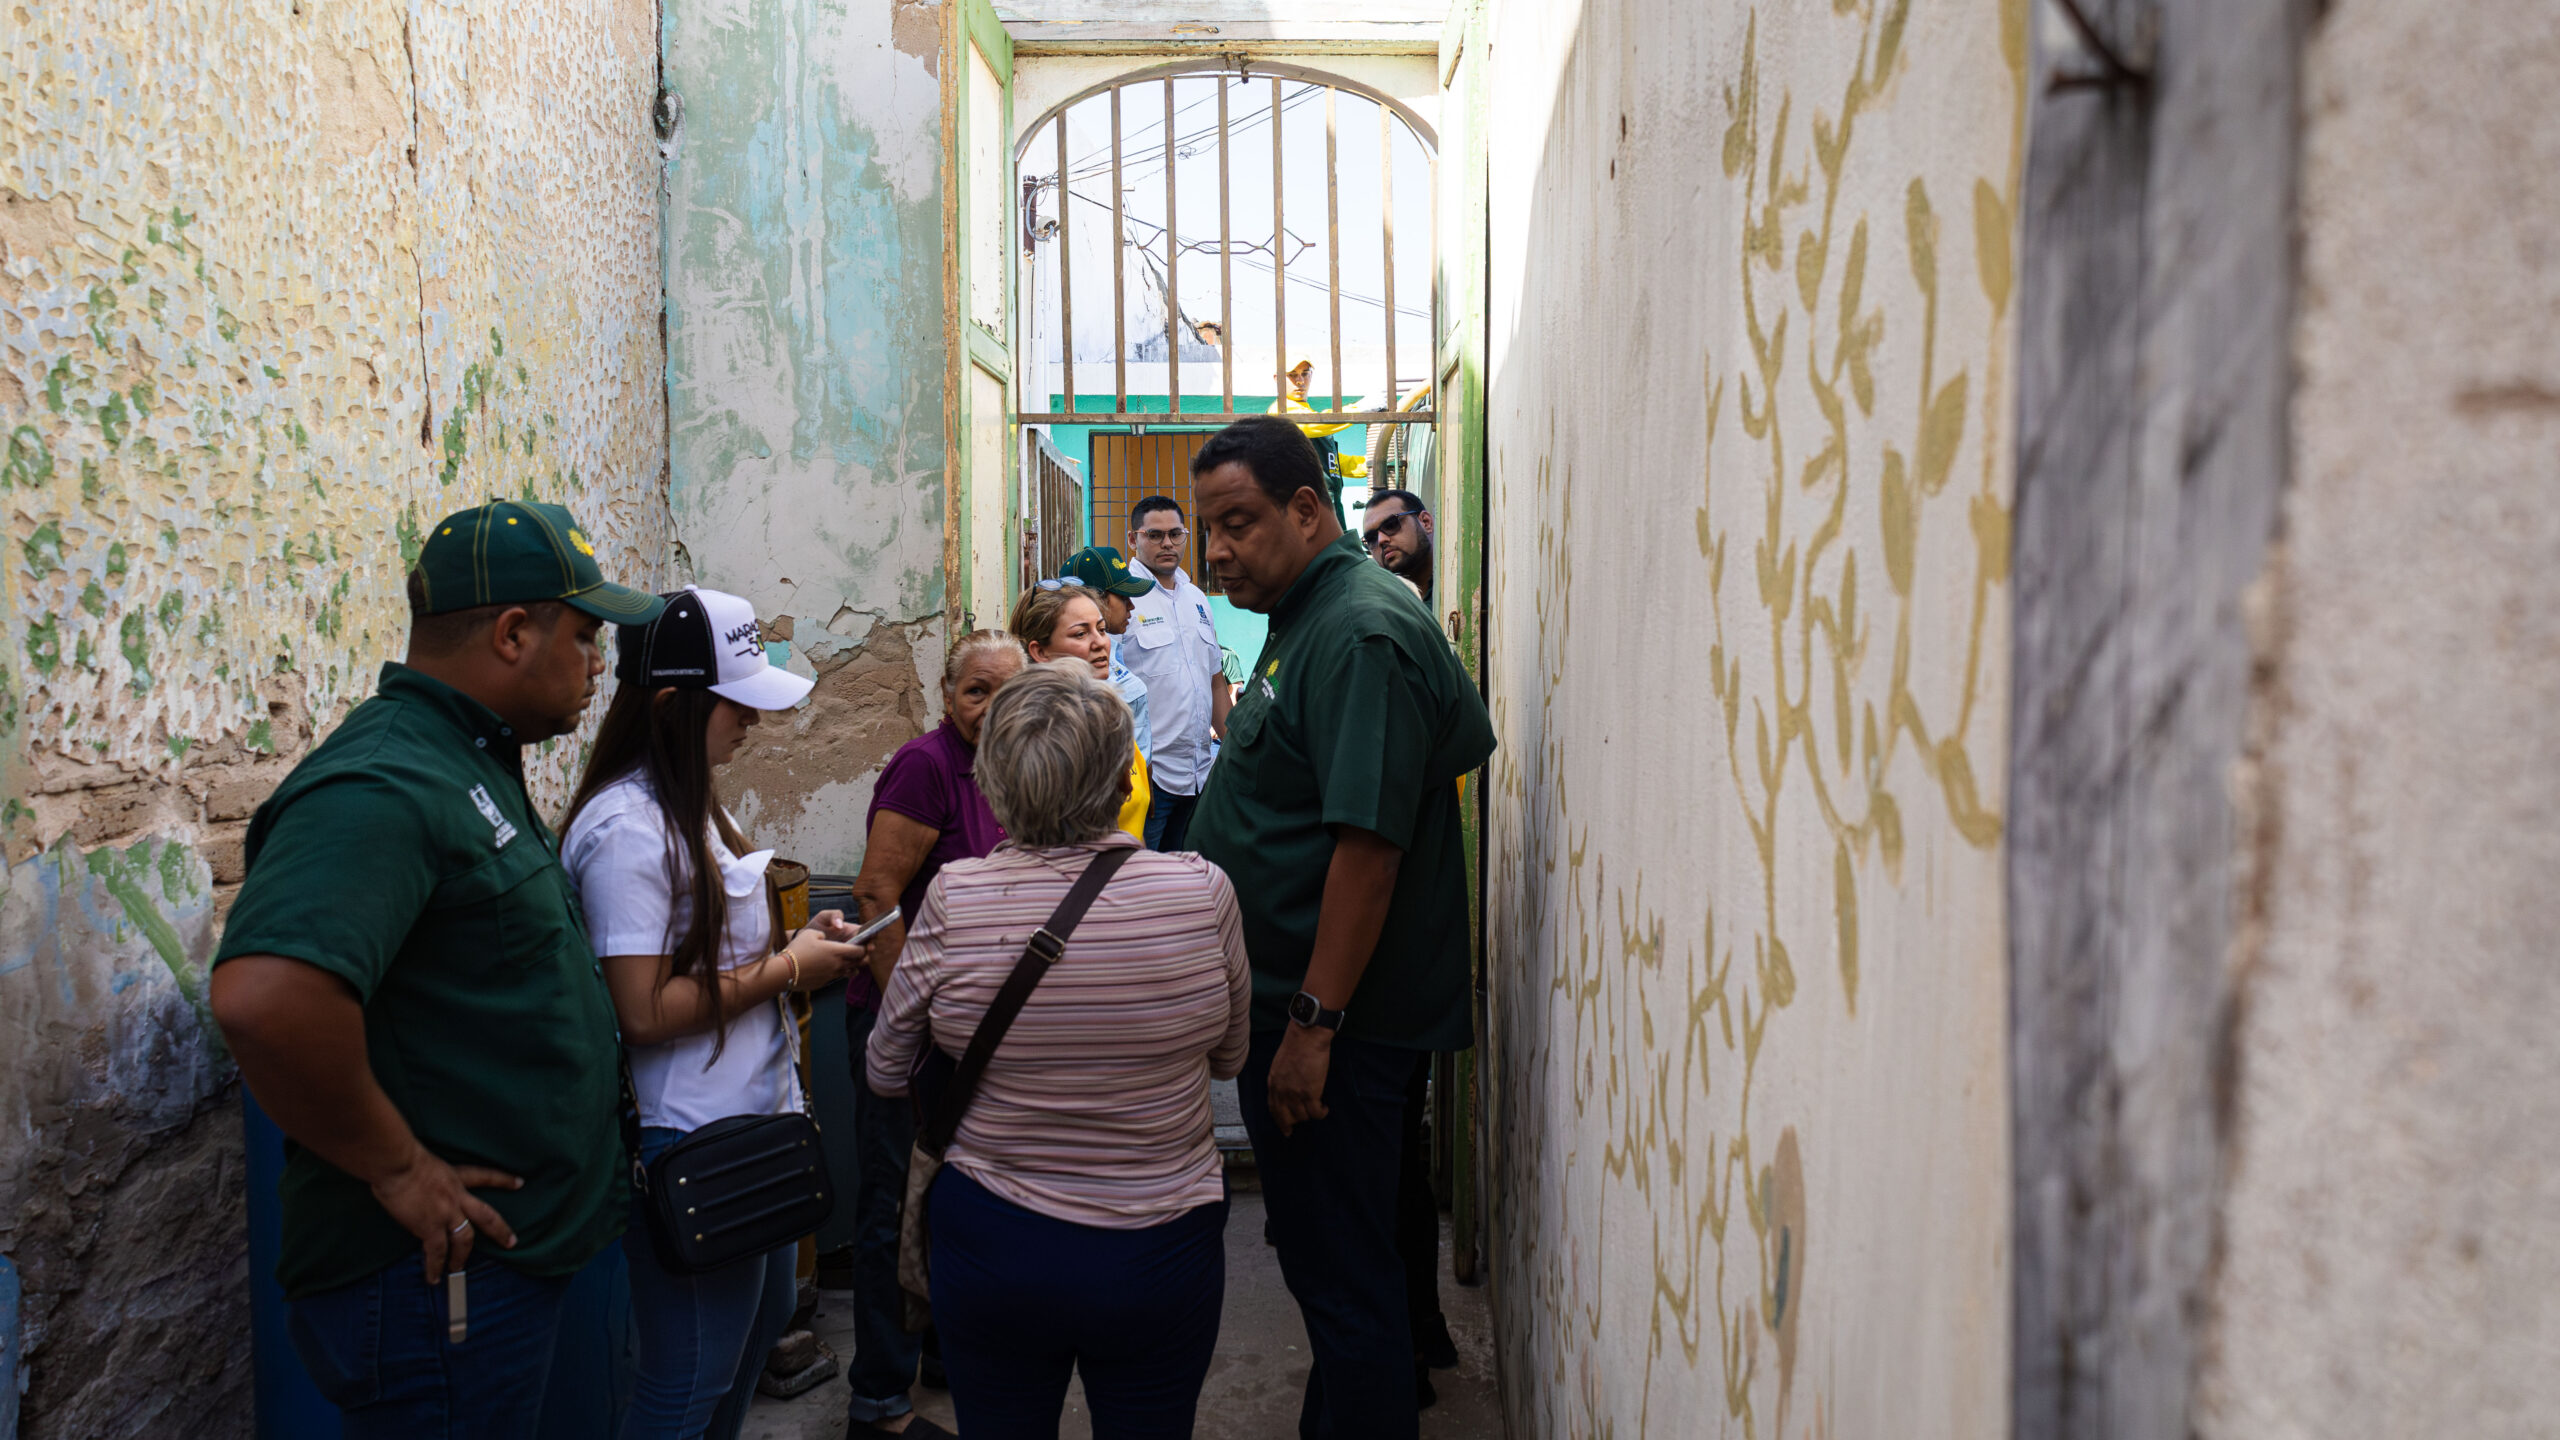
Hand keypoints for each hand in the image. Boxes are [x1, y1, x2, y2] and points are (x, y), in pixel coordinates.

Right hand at [369, 1146, 521, 1284]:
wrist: (397, 1164)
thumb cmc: (400, 1158)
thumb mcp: (425, 1162)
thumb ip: (428, 1176)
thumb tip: (416, 1185)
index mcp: (455, 1176)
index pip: (485, 1176)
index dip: (503, 1180)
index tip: (519, 1183)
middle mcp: (457, 1196)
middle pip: (486, 1216)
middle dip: (500, 1230)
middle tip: (511, 1242)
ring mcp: (446, 1213)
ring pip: (464, 1240)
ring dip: (461, 1257)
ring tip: (457, 1268)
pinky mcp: (430, 1227)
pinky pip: (436, 1253)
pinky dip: (435, 1267)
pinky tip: (434, 1277)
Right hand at [782, 911, 866, 990]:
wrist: (784, 971)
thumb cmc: (797, 949)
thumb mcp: (810, 933)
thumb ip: (822, 934)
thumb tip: (824, 938)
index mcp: (837, 951)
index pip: (860, 951)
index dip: (865, 947)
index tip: (865, 944)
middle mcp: (838, 965)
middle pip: (858, 963)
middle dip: (862, 957)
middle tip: (861, 953)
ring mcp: (831, 975)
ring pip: (850, 972)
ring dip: (853, 966)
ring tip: (850, 962)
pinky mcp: (824, 983)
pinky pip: (836, 977)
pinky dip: (838, 973)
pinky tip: (831, 968)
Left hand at [1265, 1023, 1333, 1135]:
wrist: (1306, 1037)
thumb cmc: (1297, 1045)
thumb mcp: (1280, 1064)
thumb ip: (1281, 1079)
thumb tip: (1287, 1090)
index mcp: (1273, 1083)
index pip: (1274, 1109)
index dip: (1280, 1121)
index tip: (1285, 1130)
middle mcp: (1281, 1091)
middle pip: (1286, 1117)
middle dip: (1294, 1123)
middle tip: (1301, 1126)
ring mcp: (1295, 1094)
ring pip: (1303, 1117)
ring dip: (1310, 1115)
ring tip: (1318, 1108)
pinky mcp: (1310, 1093)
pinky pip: (1316, 1113)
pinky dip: (1321, 1113)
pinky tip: (1324, 1109)